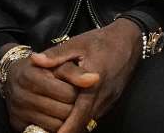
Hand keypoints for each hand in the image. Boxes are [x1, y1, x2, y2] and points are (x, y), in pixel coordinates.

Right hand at [3, 55, 97, 132]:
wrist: (15, 76)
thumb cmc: (43, 67)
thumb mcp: (59, 61)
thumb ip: (76, 71)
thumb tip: (95, 79)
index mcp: (30, 76)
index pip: (66, 93)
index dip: (78, 92)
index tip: (80, 88)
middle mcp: (20, 95)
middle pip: (62, 111)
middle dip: (74, 106)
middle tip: (77, 100)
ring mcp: (18, 111)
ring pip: (56, 125)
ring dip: (67, 119)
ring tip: (69, 107)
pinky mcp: (17, 124)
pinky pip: (46, 132)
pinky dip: (57, 127)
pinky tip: (60, 117)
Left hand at [32, 18, 141, 132]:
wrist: (129, 40)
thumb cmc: (101, 41)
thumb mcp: (77, 43)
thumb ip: (56, 54)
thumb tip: (34, 60)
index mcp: (94, 81)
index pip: (81, 111)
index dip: (69, 126)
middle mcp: (104, 95)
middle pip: (86, 121)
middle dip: (70, 130)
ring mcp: (109, 99)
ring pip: (91, 119)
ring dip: (76, 125)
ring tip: (59, 129)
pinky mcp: (111, 99)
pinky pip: (96, 114)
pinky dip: (84, 119)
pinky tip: (72, 118)